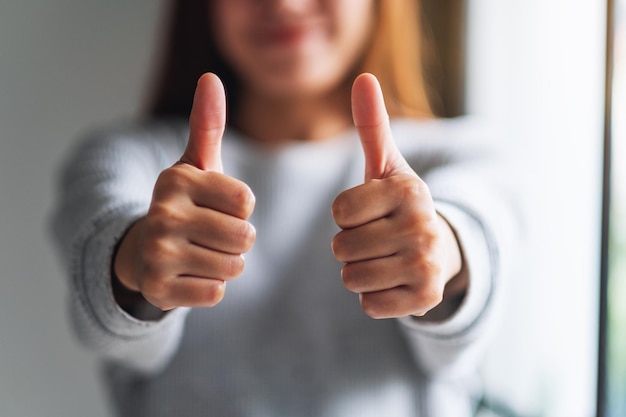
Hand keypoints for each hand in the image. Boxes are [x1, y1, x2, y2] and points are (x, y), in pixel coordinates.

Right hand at [114, 73, 255, 310]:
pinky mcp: (158, 290)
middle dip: (238, 239)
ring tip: (200, 252)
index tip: (216, 207)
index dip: (240, 209)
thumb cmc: (184, 205)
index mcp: (176, 180)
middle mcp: (163, 214)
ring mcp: (158, 255)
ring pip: (234, 267)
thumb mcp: (195, 164)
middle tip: (210, 234)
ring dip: (226, 263)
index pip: (246, 201)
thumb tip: (210, 78)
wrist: (144, 250)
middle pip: (245, 237)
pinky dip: (211, 286)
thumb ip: (207, 124)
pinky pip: (217, 292)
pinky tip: (189, 274)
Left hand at [331, 73, 464, 319]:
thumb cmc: (400, 206)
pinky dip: (375, 296)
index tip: (371, 212)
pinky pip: (369, 304)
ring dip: (360, 271)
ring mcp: (426, 265)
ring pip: (352, 277)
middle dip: (351, 245)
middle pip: (341, 247)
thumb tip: (364, 77)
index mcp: (409, 191)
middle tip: (378, 238)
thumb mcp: (386, 166)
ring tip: (385, 258)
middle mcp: (423, 227)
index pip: (339, 211)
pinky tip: (394, 280)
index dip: (347, 215)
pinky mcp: (425, 299)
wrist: (440, 250)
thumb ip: (372, 125)